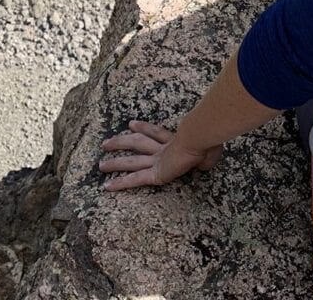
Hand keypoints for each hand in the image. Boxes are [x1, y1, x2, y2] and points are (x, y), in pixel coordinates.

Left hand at [99, 120, 221, 190]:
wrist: (201, 139)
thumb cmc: (209, 142)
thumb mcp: (211, 150)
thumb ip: (206, 157)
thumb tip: (206, 163)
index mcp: (176, 142)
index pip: (155, 133)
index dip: (143, 128)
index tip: (131, 125)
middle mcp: (162, 149)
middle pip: (137, 144)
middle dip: (121, 142)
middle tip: (106, 142)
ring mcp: (157, 161)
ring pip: (131, 162)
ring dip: (115, 162)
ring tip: (100, 164)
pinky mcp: (155, 174)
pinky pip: (135, 179)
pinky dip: (121, 183)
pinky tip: (107, 187)